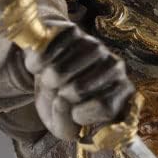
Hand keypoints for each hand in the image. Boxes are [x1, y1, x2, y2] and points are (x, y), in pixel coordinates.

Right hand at [23, 25, 135, 141]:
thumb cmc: (60, 99)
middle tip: (58, 94)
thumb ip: (65, 126)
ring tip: (50, 81)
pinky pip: (48, 54)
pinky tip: (41, 66)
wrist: (47, 66)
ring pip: (61, 71)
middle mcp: (115, 68)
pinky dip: (37, 65)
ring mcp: (96, 47)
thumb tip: (62, 103)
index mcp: (120, 94)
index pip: (105, 107)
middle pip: (78, 90)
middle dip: (58, 97)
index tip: (74, 115)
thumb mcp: (62, 123)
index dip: (82, 115)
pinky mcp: (74, 31)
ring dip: (46, 80)